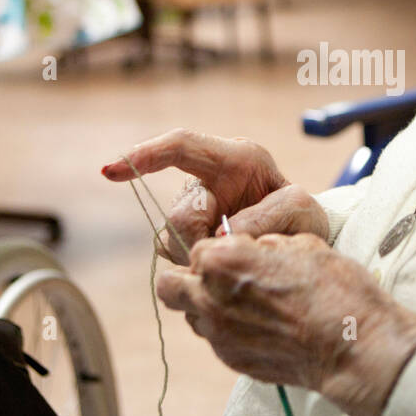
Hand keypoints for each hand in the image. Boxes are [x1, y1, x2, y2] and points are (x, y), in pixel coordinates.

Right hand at [101, 129, 327, 262]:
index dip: (146, 155)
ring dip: (197, 257)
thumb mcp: (302, 212)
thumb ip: (267, 218)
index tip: (111, 170)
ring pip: (171, 240)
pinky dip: (195, 269)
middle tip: (229, 254)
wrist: (304, 240)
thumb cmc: (304, 219)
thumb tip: (222, 237)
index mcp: (237, 159)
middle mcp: (209, 181)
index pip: (183, 145)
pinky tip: (219, 270)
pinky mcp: (189, 238)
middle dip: (198, 241)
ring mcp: (196, 211)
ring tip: (234, 260)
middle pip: (179, 213)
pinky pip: (175, 257)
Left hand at [155, 232, 415, 415]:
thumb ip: (262, 244)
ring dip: (205, 304)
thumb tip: (252, 247)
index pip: (197, 247)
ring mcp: (218, 333)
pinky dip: (227, 329)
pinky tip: (259, 326)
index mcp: (224, 260)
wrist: (351, 345)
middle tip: (219, 277)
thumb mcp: (300, 244)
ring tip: (242, 303)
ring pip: (189, 314)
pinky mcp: (230, 359)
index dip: (219, 248)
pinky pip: (214, 338)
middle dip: (189, 277)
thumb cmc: (333, 288)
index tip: (239, 252)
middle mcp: (210, 297)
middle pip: (170, 284)